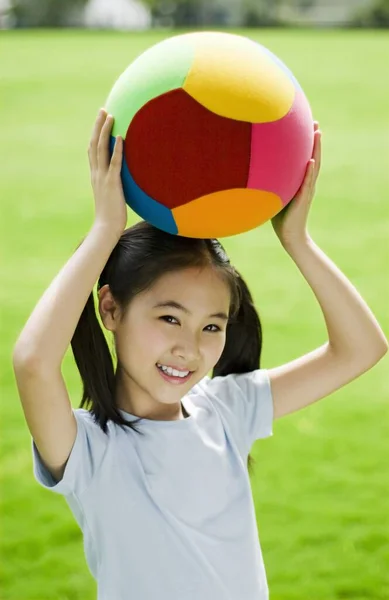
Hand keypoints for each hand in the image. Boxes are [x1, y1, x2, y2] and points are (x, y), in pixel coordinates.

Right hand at [88, 108, 126, 236]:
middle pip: (94, 144)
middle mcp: (96, 174)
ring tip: (110, 115)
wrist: (106, 229)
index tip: (99, 121)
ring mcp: (103, 178)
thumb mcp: (113, 197)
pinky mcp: (112, 184)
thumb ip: (116, 186)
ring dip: (105, 131)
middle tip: (103, 110)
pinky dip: (117, 149)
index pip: (93, 151)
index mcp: (96, 176)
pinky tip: (121, 137)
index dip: (95, 134)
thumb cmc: (112, 217)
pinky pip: (114, 163)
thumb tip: (126, 182)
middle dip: (98, 126)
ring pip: (101, 149)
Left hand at [271, 122, 321, 247]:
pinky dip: (310, 172)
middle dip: (314, 140)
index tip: (307, 127)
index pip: (305, 159)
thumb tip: (252, 175)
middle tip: (315, 122)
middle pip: (313, 157)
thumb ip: (269, 185)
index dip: (306, 144)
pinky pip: (307, 183)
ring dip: (316, 150)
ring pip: (314, 166)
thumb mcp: (273, 197)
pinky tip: (311, 161)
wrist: (290, 237)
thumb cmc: (280, 219)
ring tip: (317, 133)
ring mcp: (306, 190)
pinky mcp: (303, 199)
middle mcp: (306, 184)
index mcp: (300, 182)